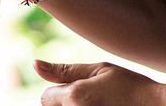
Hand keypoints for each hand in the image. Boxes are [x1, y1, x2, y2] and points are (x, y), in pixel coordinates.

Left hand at [36, 60, 164, 105]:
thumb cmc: (129, 85)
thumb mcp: (98, 69)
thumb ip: (65, 70)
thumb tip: (35, 64)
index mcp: (74, 96)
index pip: (46, 98)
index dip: (61, 91)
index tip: (82, 88)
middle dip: (67, 103)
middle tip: (94, 98)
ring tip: (101, 104)